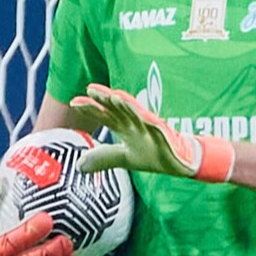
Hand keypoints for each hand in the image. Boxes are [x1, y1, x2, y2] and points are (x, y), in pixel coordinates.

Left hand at [70, 83, 235, 181]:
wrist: (181, 162)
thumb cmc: (154, 154)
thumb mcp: (124, 159)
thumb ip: (103, 158)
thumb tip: (78, 166)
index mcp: (125, 126)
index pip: (105, 114)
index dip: (90, 108)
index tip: (74, 102)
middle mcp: (135, 122)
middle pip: (118, 108)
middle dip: (104, 99)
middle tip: (89, 89)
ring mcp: (149, 125)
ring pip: (136, 112)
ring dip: (125, 103)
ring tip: (112, 95)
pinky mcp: (163, 132)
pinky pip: (155, 123)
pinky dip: (146, 117)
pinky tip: (142, 114)